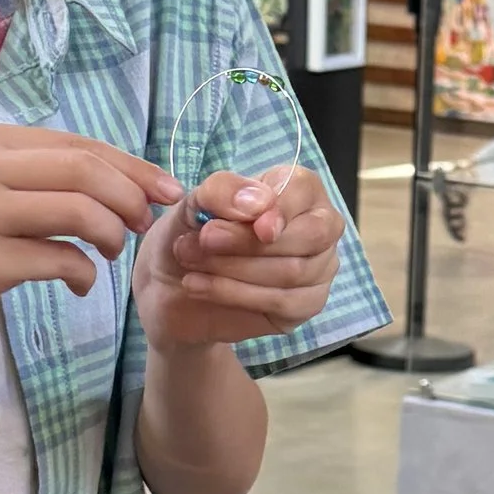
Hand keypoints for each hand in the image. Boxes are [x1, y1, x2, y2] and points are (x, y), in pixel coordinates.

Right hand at [0, 123, 180, 346]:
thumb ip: (42, 177)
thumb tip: (130, 179)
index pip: (76, 144)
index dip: (131, 166)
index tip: (166, 189)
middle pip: (83, 170)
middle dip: (130, 197)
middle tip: (144, 224)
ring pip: (78, 212)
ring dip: (112, 236)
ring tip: (111, 253)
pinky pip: (59, 259)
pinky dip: (84, 273)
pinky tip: (80, 282)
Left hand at [134, 163, 342, 352]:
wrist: (172, 282)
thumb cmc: (194, 231)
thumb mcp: (195, 202)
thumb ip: (223, 191)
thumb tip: (259, 204)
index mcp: (299, 189)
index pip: (304, 189)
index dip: (279, 207)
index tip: (250, 223)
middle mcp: (320, 226)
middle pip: (309, 234)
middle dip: (249, 241)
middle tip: (203, 240)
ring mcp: (319, 268)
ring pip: (293, 271)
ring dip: (233, 268)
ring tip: (190, 261)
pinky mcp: (307, 304)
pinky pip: (284, 302)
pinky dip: (235, 293)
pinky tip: (199, 285)